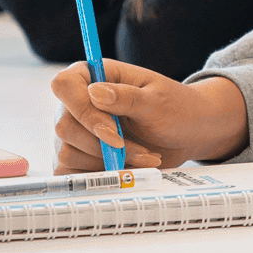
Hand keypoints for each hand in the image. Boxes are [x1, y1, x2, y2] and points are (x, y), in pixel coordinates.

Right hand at [50, 60, 251, 171]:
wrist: (188, 133)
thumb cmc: (177, 108)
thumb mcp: (158, 101)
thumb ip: (127, 97)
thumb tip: (94, 92)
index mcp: (96, 75)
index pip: (64, 85)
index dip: (81, 110)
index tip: (112, 132)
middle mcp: (80, 102)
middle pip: (64, 125)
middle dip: (102, 145)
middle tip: (137, 150)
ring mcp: (78, 130)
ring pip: (68, 152)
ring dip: (107, 162)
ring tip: (142, 157)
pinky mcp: (82, 156)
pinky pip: (72, 171)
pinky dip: (100, 176)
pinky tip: (125, 169)